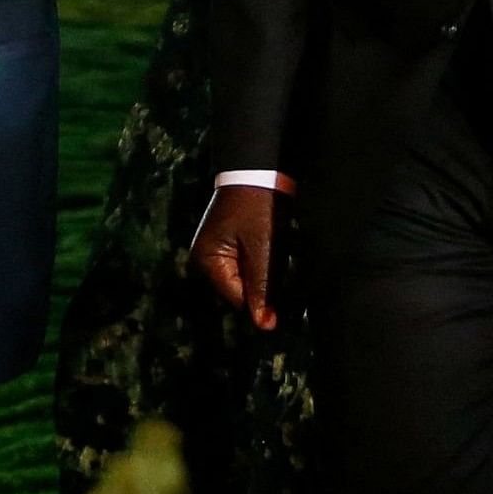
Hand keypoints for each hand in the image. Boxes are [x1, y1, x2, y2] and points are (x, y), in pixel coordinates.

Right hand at [191, 183, 280, 330]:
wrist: (258, 167)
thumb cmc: (258, 205)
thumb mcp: (262, 247)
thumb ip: (262, 287)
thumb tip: (264, 326)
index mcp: (207, 261)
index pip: (237, 298)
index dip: (262, 302)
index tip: (285, 303)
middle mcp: (206, 260)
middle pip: (241, 290)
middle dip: (264, 284)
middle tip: (282, 264)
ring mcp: (217, 251)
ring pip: (248, 279)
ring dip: (266, 272)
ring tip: (279, 252)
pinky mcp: (230, 244)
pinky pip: (249, 265)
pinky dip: (264, 262)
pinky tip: (275, 248)